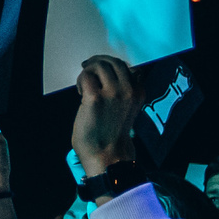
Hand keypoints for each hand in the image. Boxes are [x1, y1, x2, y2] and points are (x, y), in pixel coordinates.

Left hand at [71, 55, 140, 175]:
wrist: (107, 156)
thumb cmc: (113, 136)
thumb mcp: (128, 109)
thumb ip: (124, 92)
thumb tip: (110, 76)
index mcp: (138, 93)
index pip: (128, 67)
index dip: (112, 66)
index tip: (102, 69)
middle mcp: (128, 90)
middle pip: (114, 62)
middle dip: (99, 61)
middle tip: (88, 67)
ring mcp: (112, 93)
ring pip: (100, 65)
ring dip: (89, 71)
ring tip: (84, 84)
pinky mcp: (95, 98)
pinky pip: (86, 76)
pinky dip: (81, 80)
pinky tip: (81, 91)